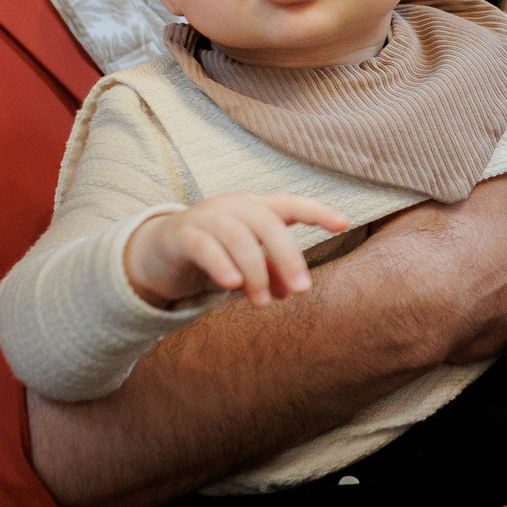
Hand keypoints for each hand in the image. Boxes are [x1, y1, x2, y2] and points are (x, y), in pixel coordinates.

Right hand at [122, 193, 349, 307]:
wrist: (162, 249)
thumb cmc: (217, 250)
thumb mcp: (248, 260)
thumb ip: (270, 271)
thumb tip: (290, 291)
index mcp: (256, 207)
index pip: (291, 204)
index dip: (318, 212)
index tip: (344, 225)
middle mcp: (234, 206)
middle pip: (268, 223)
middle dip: (288, 257)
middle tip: (301, 291)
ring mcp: (207, 216)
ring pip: (239, 237)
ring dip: (256, 271)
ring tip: (263, 302)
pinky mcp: (183, 234)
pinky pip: (205, 247)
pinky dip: (221, 265)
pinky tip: (233, 286)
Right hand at [368, 164, 506, 367]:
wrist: (407, 304)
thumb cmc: (416, 239)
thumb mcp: (436, 185)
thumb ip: (466, 177)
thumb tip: (461, 174)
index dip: (500, 189)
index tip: (477, 201)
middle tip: (467, 242)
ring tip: (466, 281)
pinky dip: (501, 308)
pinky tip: (470, 308)